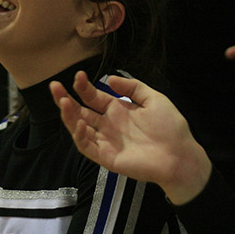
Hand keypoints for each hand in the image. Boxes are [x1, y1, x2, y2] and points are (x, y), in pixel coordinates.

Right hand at [50, 71, 211, 204]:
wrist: (180, 154)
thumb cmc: (171, 127)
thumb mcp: (154, 99)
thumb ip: (132, 87)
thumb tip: (109, 79)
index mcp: (118, 110)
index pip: (94, 97)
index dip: (84, 87)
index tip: (78, 75)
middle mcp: (109, 125)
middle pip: (81, 111)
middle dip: (66, 99)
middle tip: (54, 86)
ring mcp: (106, 141)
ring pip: (79, 128)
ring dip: (69, 115)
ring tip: (62, 101)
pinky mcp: (107, 157)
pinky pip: (87, 147)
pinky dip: (79, 135)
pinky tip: (78, 122)